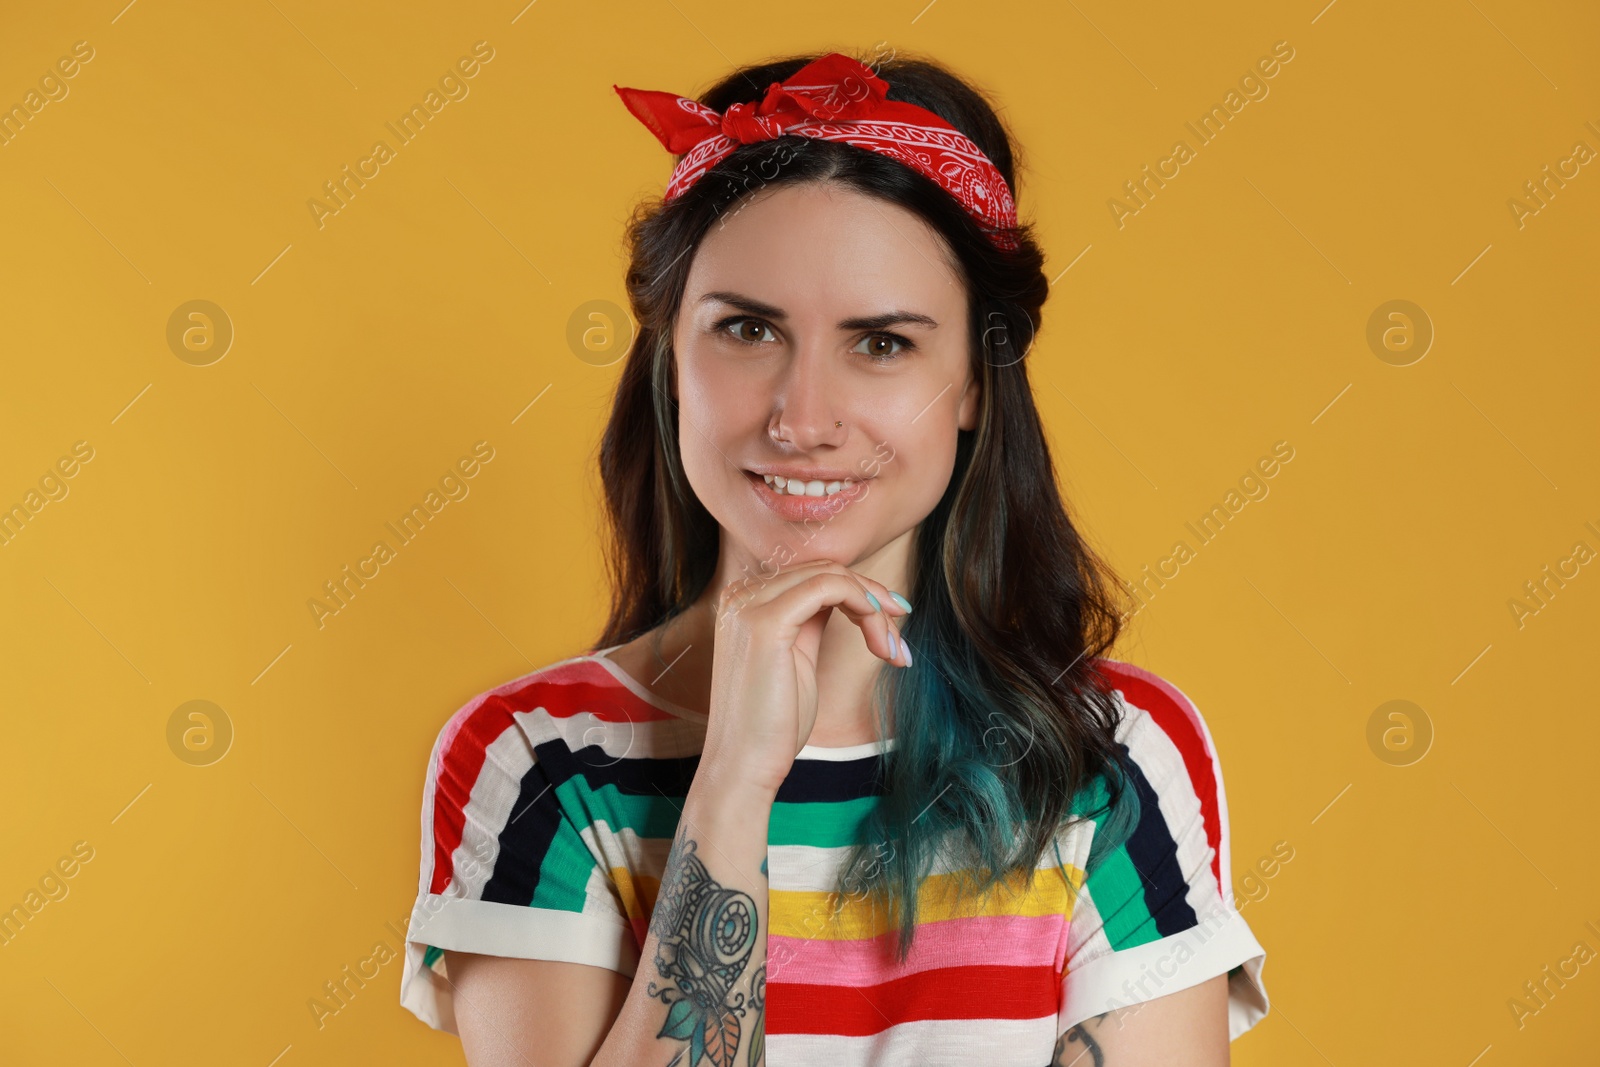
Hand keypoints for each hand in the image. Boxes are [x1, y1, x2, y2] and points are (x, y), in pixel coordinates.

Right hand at [699, 559, 910, 795]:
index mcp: (745, 602)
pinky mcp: (765, 621)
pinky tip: (879, 637)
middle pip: (826, 571)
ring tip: (892, 650)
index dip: (861, 593)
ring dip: (875, 608)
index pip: (813, 575)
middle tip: (900, 643)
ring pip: (832, 575)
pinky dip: (864, 603)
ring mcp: (749, 604)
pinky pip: (829, 587)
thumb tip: (848, 598)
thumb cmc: (773, 724)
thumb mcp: (797, 660)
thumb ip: (811, 622)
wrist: (744, 767)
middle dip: (875, 601)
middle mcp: (741, 595)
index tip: (894, 623)